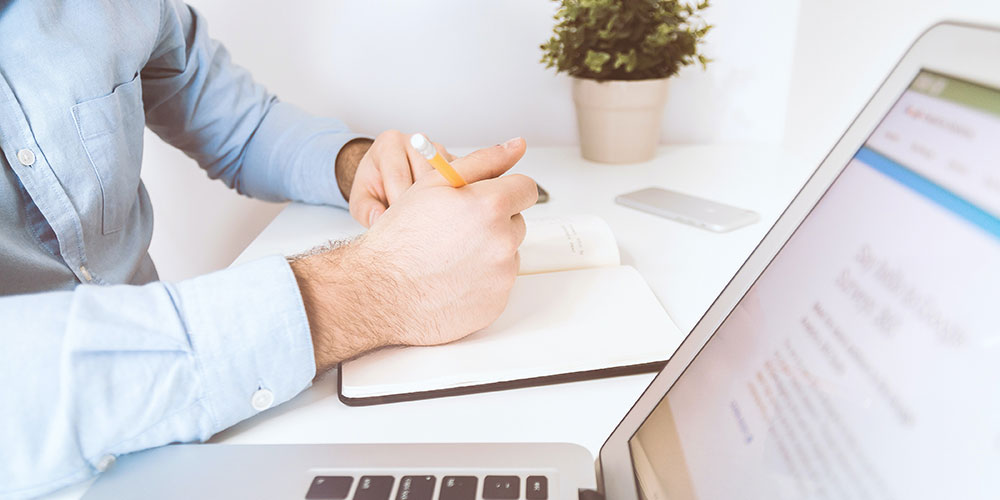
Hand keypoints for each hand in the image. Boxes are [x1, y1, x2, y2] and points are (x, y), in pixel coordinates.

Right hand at [293, 137, 535, 372]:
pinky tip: (451, 279)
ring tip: (449, 256)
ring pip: (508, 254)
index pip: (526, 189)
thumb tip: (516, 145)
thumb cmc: (401, 237)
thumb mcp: (435, 184)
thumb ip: (483, 161)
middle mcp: (502, 241)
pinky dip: (481, 280)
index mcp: (491, 205)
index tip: (488, 198)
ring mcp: (501, 276)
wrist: (379, 292)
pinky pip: (499, 284)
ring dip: (488, 251)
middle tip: (456, 230)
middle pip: (517, 222)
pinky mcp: (497, 303)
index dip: (505, 191)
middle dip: (494, 222)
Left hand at [340, 130, 455, 227]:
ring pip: (446, 180)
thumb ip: (366, 209)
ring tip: (430, 221)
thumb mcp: (360, 199)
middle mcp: (416, 141)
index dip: (399, 203)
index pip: (398, 175)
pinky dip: (454, 199)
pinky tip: (444, 213)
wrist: (387, 174)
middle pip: (425, 177)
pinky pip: (461, 181)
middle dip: (421, 205)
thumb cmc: (374, 186)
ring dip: (440, 203)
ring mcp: (438, 149)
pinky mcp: (455, 160)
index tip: (399, 225)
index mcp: (389, 143)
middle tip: (416, 227)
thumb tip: (379, 219)